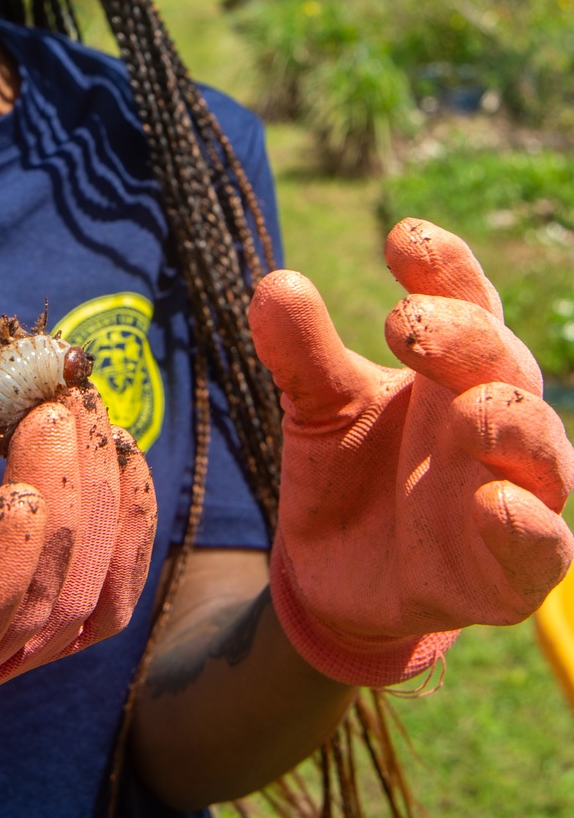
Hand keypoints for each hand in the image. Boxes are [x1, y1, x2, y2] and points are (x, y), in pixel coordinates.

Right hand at [0, 379, 155, 722]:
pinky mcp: (45, 630)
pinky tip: (123, 455)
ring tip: (86, 408)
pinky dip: (130, 526)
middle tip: (62, 403)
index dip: (1, 566)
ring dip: (104, 498)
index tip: (20, 487)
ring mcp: (7, 663)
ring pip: (88, 600)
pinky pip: (110, 593)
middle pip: (40, 605)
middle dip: (65, 497)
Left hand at [250, 218, 573, 687]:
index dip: (445, 266)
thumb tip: (275, 283)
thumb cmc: (350, 471)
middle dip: (464, 336)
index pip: (466, 300)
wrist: (342, 578)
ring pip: (539, 444)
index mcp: (452, 366)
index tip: (401, 239)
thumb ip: (303, 353)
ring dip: (510, 418)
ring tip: (469, 405)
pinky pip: (541, 544)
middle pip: (502, 360)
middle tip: (406, 322)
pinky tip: (497, 504)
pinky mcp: (512, 568)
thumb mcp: (319, 406)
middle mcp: (492, 417)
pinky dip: (526, 524)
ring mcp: (511, 489)